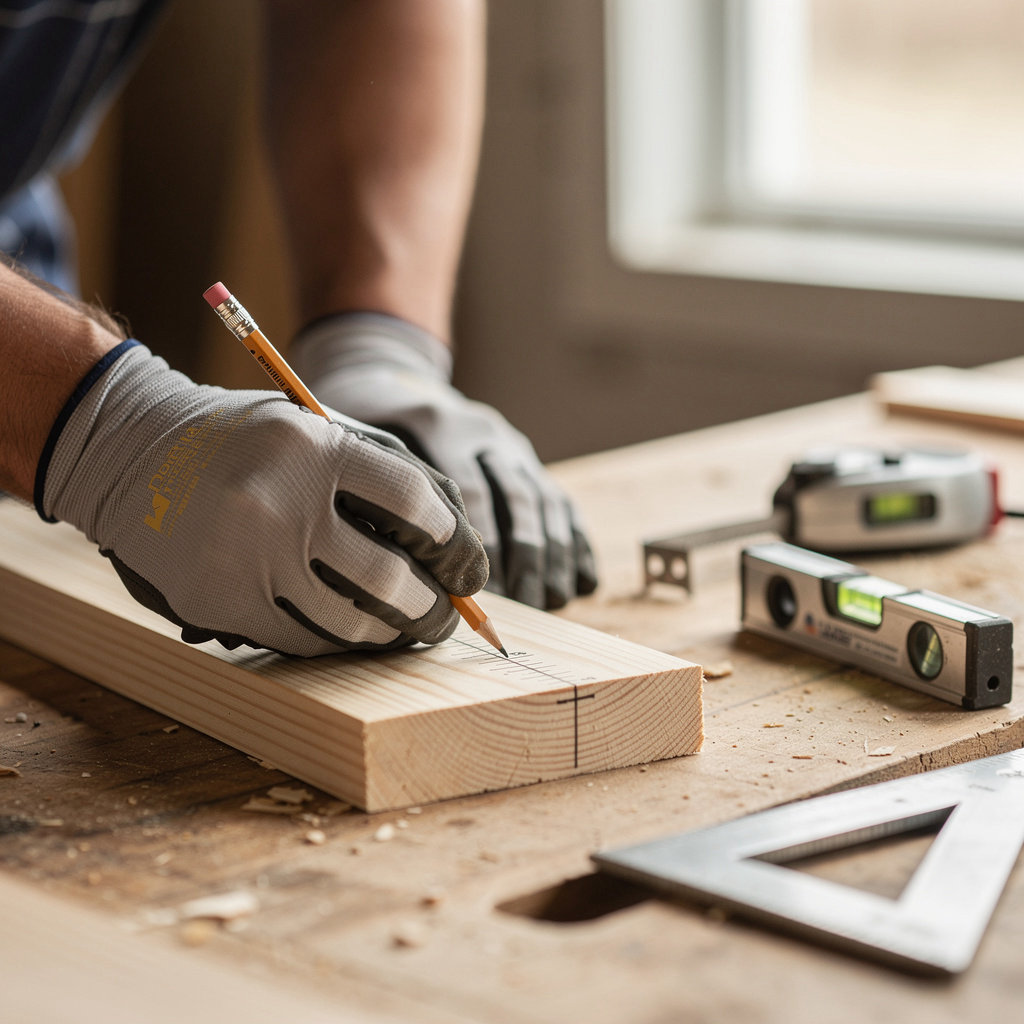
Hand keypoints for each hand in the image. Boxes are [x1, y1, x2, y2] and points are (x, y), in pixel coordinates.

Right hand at [39, 343, 488, 655]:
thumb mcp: (313, 429)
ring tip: (408, 631)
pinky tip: (354, 634)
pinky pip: (302, 641)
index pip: (416, 502)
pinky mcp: (219, 600)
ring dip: (391, 634)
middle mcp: (282, 502)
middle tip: (447, 618)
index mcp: (315, 446)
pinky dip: (338, 643)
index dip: (456, 543)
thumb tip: (451, 543)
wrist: (127, 451)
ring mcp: (247, 557)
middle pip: (390, 577)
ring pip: (350, 621)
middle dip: (434, 608)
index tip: (467, 566)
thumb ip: (380, 473)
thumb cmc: (244, 441)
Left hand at [291, 314, 597, 608]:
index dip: (479, 541)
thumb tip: (398, 566)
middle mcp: (485, 431)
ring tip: (551, 601)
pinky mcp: (527, 461)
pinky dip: (574, 543)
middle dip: (524, 553)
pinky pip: (560, 502)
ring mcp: (511, 445)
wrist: (391, 377)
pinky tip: (580, 582)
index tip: (479, 587)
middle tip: (523, 603)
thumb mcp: (355, 442)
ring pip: (544, 501)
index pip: (470, 488)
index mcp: (440, 425)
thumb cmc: (363, 424)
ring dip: (553, 555)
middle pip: (516, 496)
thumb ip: (378, 488)